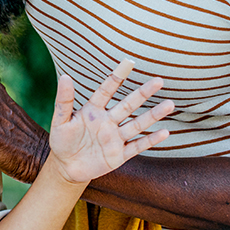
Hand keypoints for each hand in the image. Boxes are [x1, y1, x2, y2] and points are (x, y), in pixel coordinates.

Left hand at [48, 60, 172, 184]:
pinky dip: (150, 140)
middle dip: (143, 93)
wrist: (66, 167)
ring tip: (170, 104)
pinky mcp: (118, 155)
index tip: (129, 62)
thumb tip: (64, 76)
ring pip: (137, 124)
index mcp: (93, 111)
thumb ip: (64, 101)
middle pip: (128, 105)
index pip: (107, 90)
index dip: (117, 77)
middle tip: (159, 81)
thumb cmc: (61, 141)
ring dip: (153, 115)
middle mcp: (107, 121)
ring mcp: (115, 138)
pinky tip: (165, 132)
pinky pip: (137, 146)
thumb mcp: (60, 121)